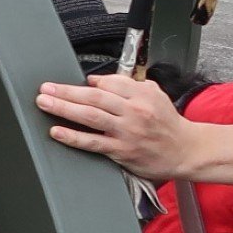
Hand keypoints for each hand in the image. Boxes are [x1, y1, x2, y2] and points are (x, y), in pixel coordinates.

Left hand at [36, 73, 211, 180]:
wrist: (186, 151)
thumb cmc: (168, 123)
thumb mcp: (154, 94)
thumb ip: (127, 85)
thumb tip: (97, 81)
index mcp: (141, 94)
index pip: (108, 83)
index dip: (85, 83)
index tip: (68, 84)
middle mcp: (133, 111)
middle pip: (94, 96)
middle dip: (66, 91)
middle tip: (45, 88)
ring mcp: (127, 132)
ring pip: (90, 116)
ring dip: (64, 108)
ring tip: (45, 103)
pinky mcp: (122, 151)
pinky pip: (93, 142)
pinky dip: (73, 137)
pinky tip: (57, 131)